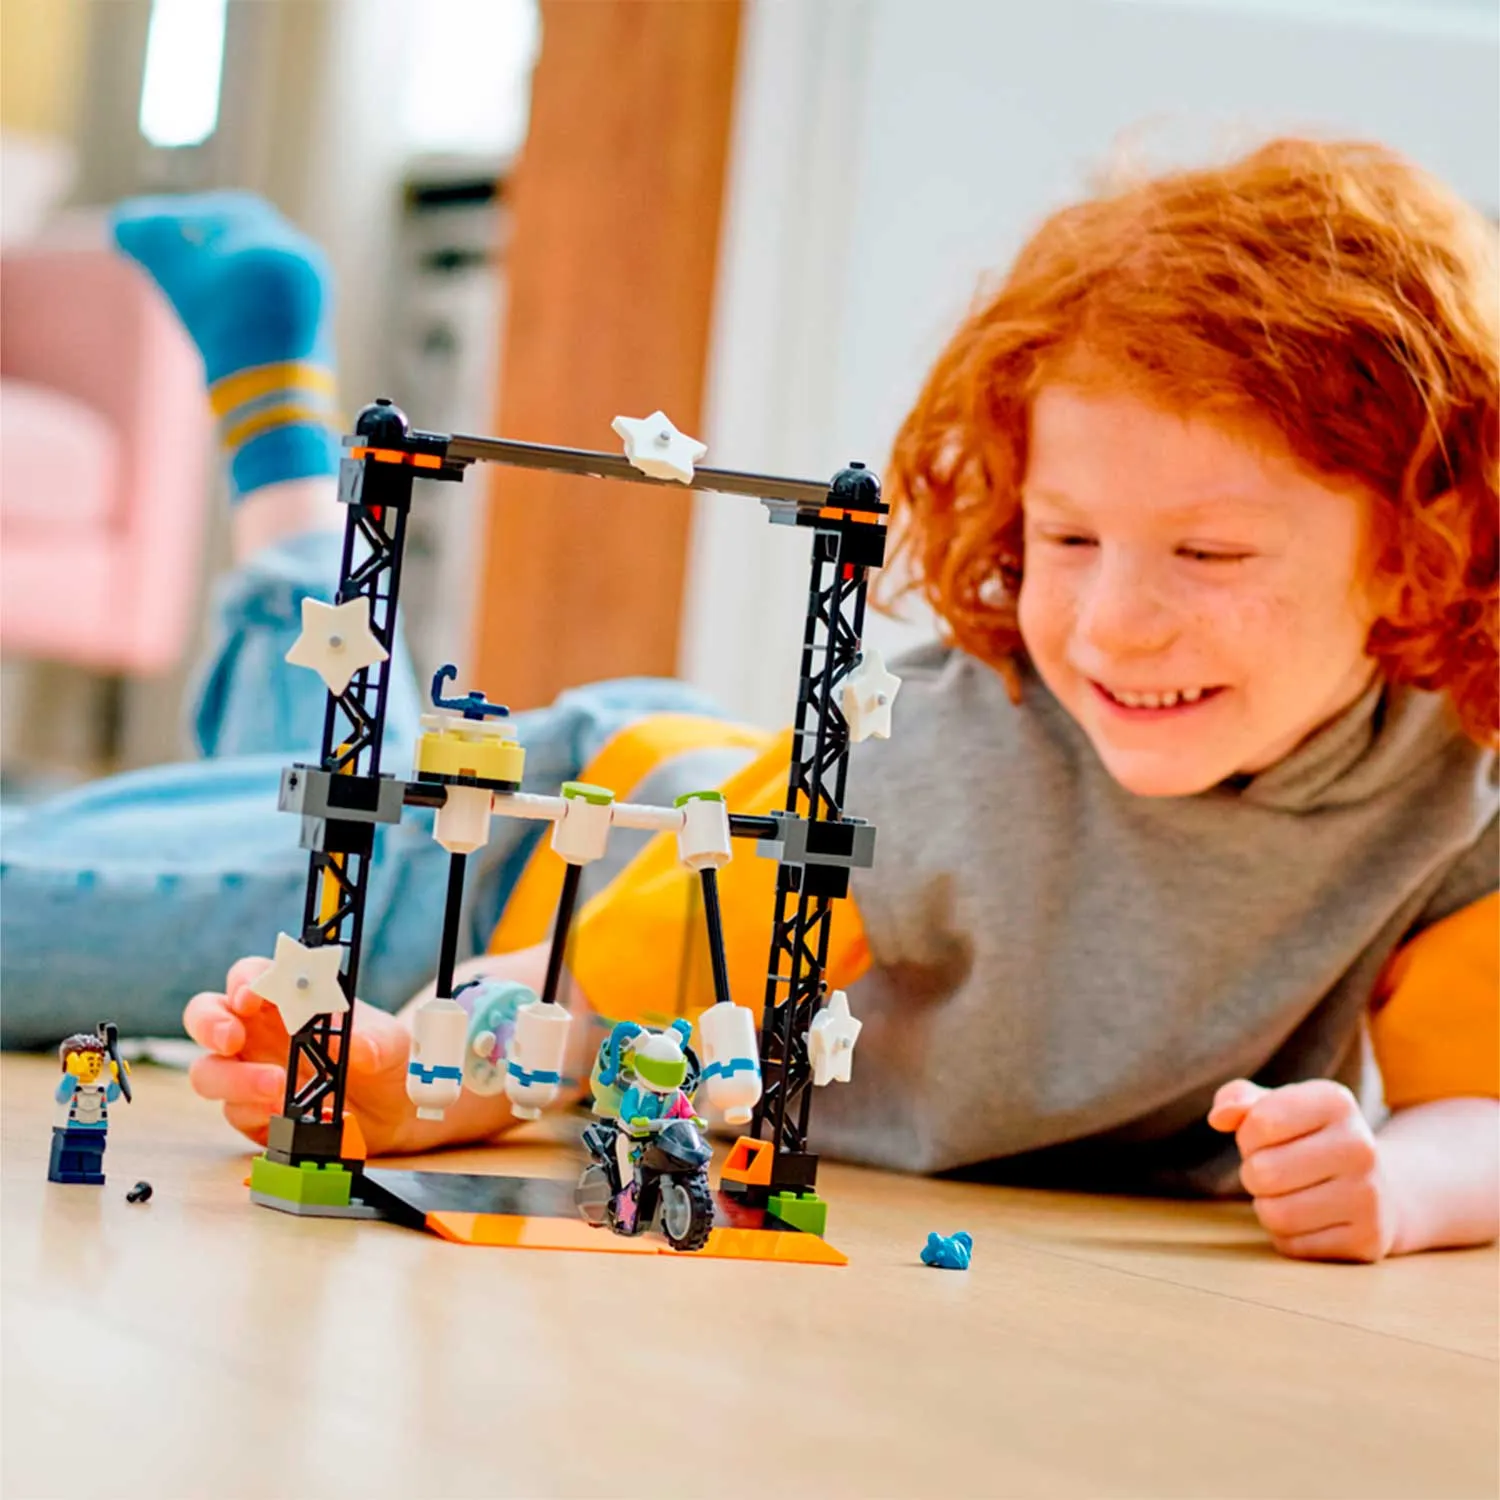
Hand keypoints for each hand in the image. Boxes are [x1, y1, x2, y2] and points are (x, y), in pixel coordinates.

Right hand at [184, 955, 417, 1154]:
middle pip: (207, 1014)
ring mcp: (250, 1072)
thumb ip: (374, 1040)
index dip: (245, 980)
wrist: (394, 1112)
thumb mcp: (390, 1043)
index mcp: (287, 999)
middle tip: (231, 1038)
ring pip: (208, 1070)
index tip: (251, 994)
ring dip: (232, 1078)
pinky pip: (235, 1111)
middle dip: (210, 1023)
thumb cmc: (384, 1059)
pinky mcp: (253, 1113)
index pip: (252, 975)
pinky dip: (253, 1111)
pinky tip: (281, 1111)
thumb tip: (356, 1047)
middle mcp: (258, 1032)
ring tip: (274, 1086)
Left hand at [1208, 1079, 1399, 1261]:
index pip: (1260, 1122)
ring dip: (1267, 1206)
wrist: (1378, 1188)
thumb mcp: (1275, 1106)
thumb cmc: (1307, 1139)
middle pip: (1262, 1172)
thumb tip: (1218, 1118)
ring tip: (1290, 1193)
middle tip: (1275, 1170)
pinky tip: (1310, 1219)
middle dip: (1254, 1173)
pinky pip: (1292, 1246)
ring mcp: (1369, 1196)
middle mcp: (1360, 1146)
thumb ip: (1236, 1100)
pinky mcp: (1366, 1240)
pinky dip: (1287, 1235)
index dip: (1248, 1135)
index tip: (1267, 1137)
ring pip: (1275, 1213)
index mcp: (1335, 1102)